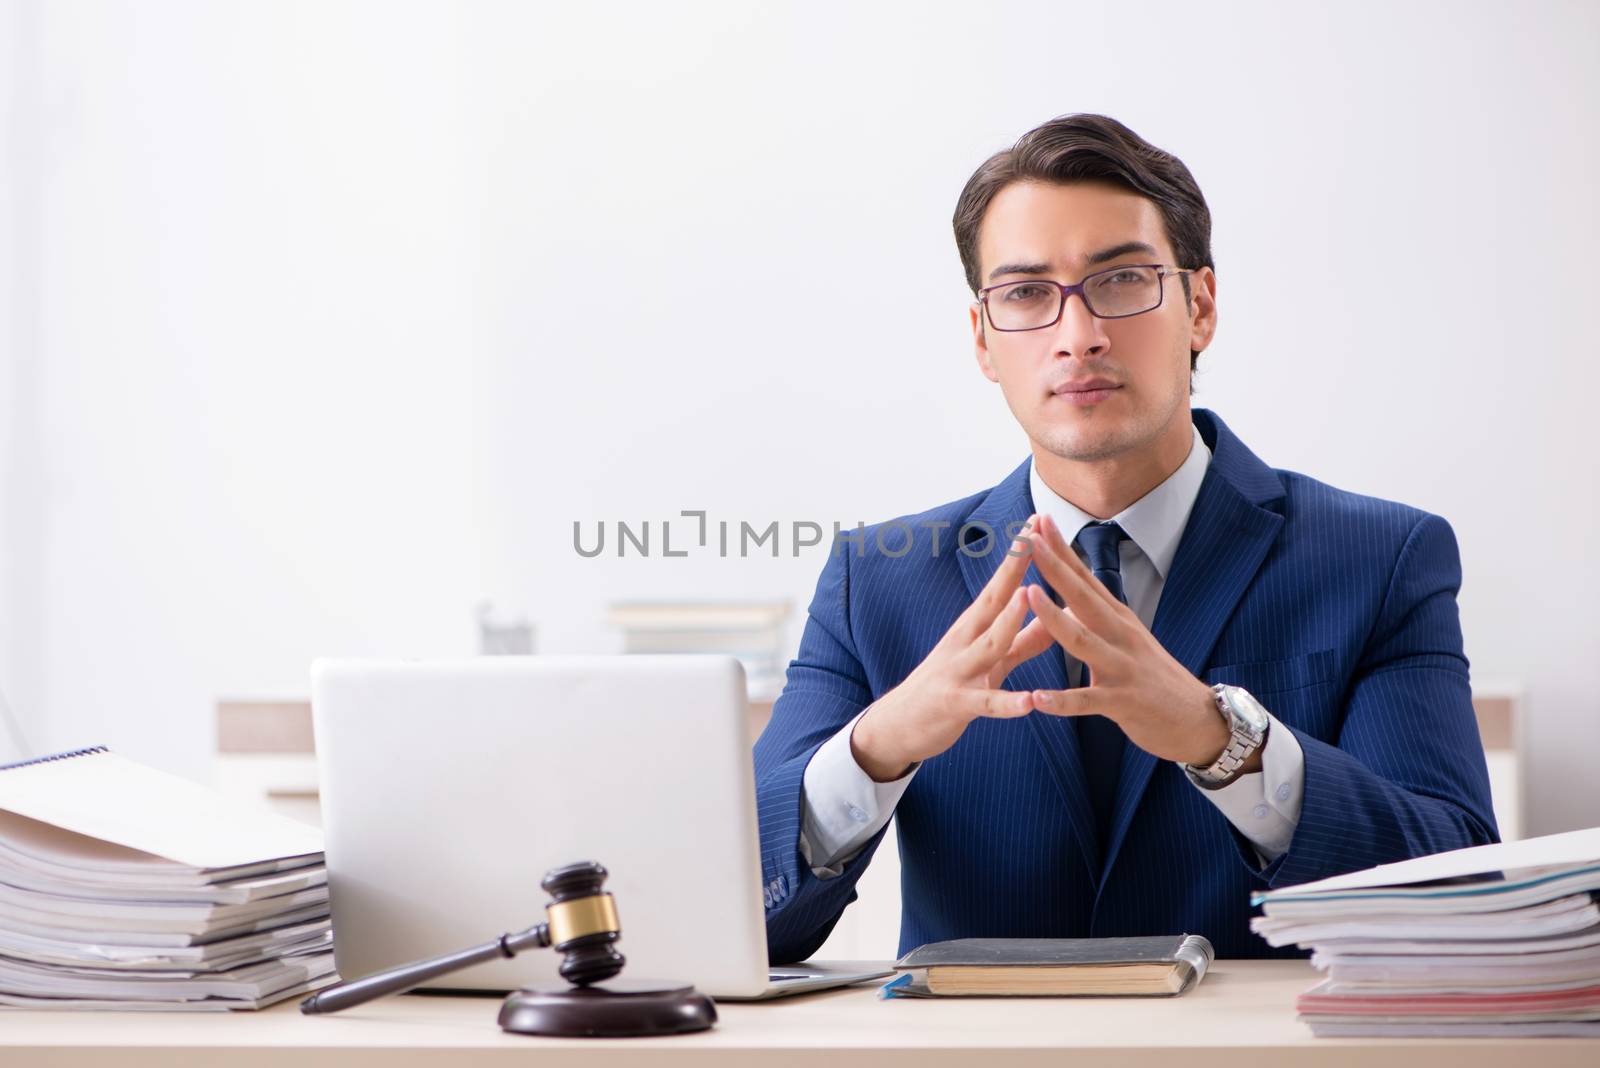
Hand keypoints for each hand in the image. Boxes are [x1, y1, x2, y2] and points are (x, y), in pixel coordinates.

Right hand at [851, 515, 1055, 781]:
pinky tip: (1031, 702)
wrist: (898, 725)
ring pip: (988, 644)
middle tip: (1033, 538)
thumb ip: (1023, 640)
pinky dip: (1008, 702)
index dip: (1019, 555)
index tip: (1036, 522)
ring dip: (1009, 621)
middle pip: (991, 601)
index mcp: (973, 627)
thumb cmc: (950, 687)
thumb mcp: (990, 661)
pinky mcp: (956, 705)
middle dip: (1013, 569)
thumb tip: (1057, 615)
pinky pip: (986, 703)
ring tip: (1030, 599)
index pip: (1000, 584)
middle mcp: (964, 641)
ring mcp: (958, 672)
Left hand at [1022, 513, 1249, 771]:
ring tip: (1028, 595)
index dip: (1063, 550)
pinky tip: (1037, 698)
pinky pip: (1088, 701)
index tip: (1039, 519)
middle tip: (1030, 540)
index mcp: (1118, 618)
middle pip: (1083, 596)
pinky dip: (1062, 701)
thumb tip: (1066, 594)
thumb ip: (1096, 616)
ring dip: (1054, 618)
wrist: (1199, 719)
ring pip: (1084, 641)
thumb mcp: (1126, 638)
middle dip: (1055, 567)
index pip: (1086, 577)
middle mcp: (1121, 635)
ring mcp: (1123, 667)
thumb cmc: (1153, 677)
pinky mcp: (1124, 702)